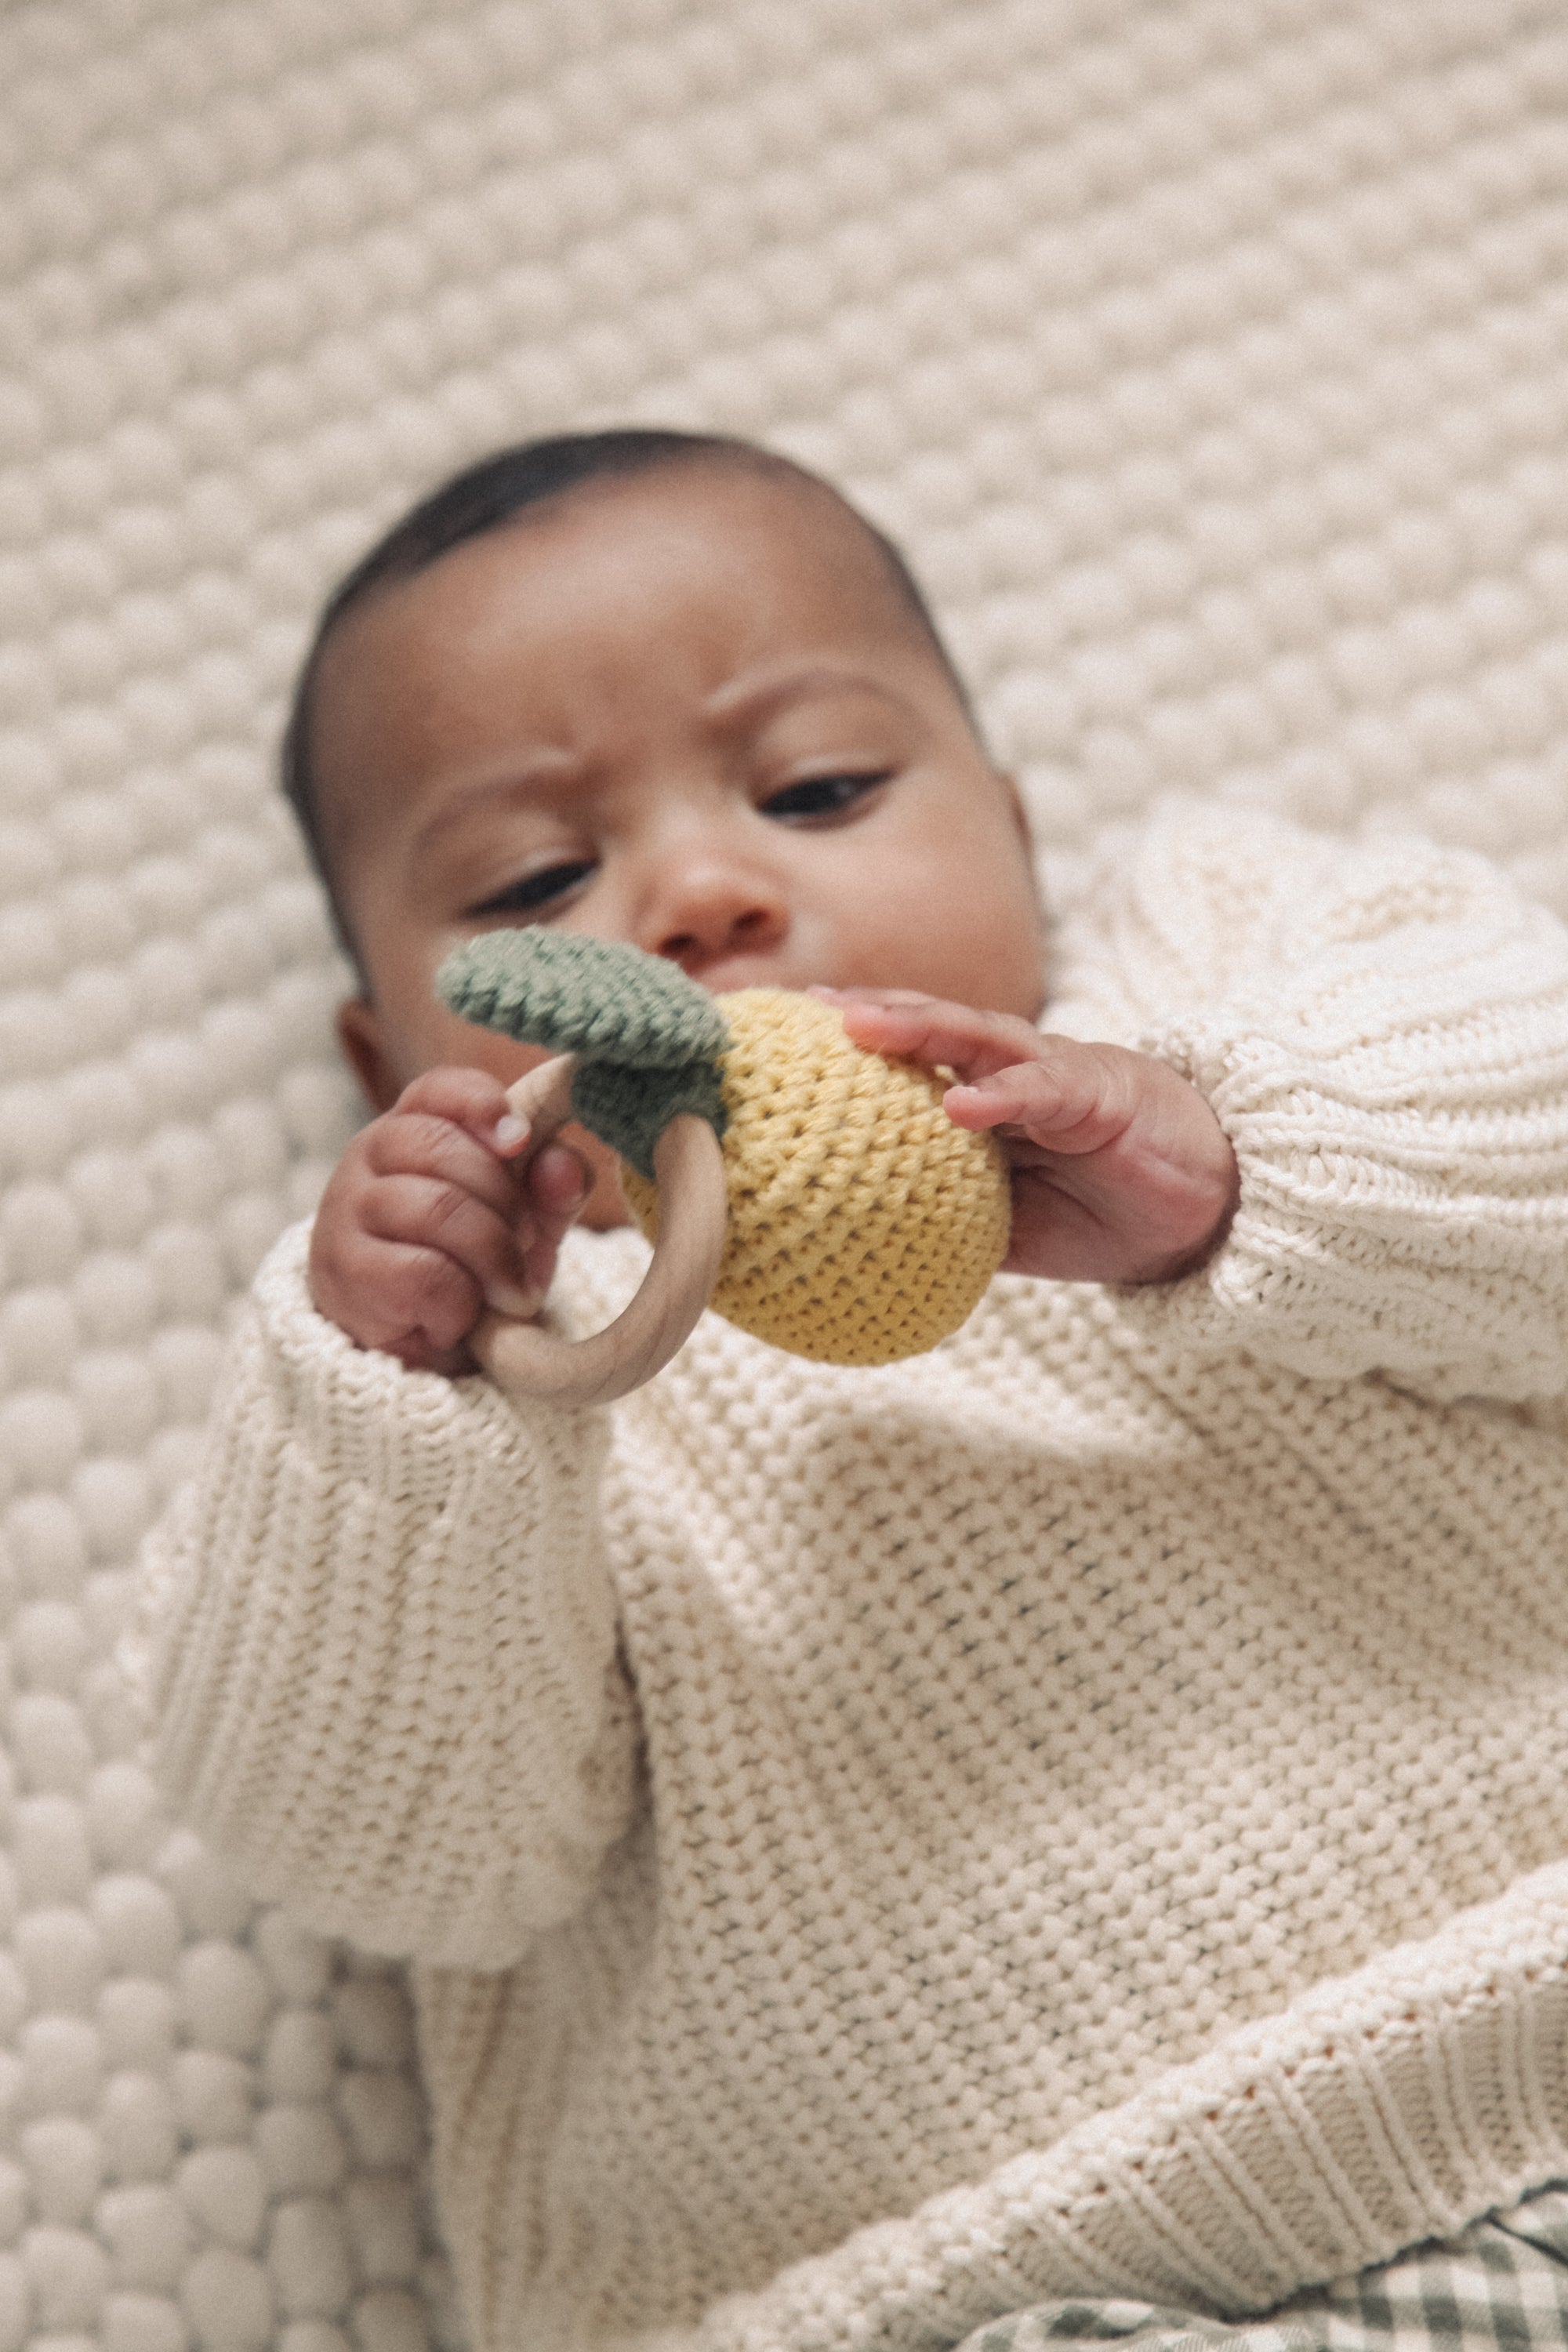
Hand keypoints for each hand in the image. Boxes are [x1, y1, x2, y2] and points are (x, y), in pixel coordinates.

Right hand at [309, 1067, 590, 1372]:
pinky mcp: (344, 1273)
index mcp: (412, 1128)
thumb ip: (551, 1188)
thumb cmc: (473, 1268)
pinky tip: (459, 1318)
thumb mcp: (526, 1224)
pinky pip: (421, 1272)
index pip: (438, 1090)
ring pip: (436, 1208)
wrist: (419, 1354)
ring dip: (492, 1255)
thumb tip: (563, 1162)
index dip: (481, 1104)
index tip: (520, 1139)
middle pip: (439, 1145)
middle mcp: (367, 1157)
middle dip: (503, 1198)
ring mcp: (345, 1212)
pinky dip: (459, 1301)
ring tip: (510, 1292)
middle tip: (528, 1242)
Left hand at [817, 990, 1239, 1285]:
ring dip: (918, 1028)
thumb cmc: (1097, 1211)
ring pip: (977, 1039)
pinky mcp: (1098, 1094)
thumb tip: (855, 1255)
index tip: (783, 1038)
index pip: (907, 1057)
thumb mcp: (1003, 1225)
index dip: (849, 1044)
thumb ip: (941, 1222)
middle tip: (804, 1010)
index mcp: (983, 1095)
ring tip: (860, 1027)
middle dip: (866, 1014)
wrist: (1199, 1215)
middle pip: (929, 1029)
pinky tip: (957, 1104)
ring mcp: (1053, 1073)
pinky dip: (1000, 1094)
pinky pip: (1042, 1090)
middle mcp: (1010, 1070)